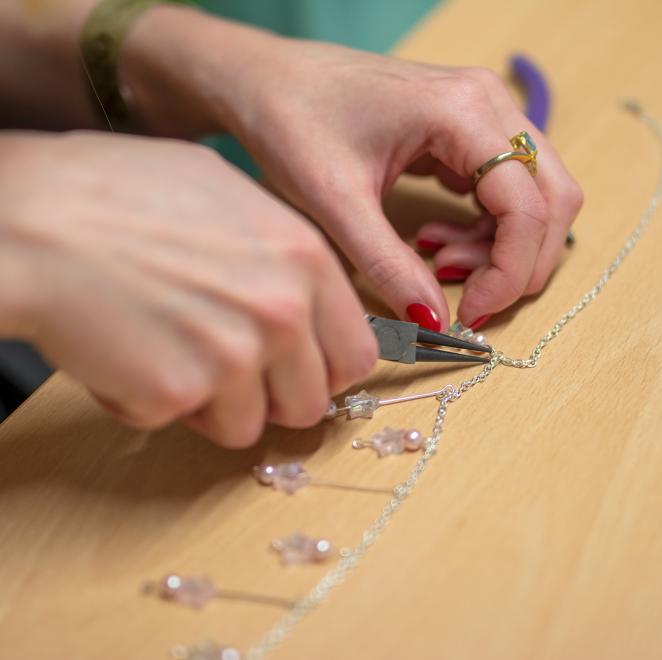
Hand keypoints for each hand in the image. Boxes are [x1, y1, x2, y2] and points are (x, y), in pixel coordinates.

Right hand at [0, 132, 376, 445]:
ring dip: (211, 404)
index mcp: (306, 259)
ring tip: (166, 348)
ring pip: (248, 426)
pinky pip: (181, 423)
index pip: (356, 354)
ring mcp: (234, 356)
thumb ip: (286, 258)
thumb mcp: (229, 196)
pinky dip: (151, 401)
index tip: (299, 372)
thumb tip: (310, 303)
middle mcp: (283, 311)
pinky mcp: (179, 393)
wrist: (33, 217)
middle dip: (271, 398)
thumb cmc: (120, 193)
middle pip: (309, 404)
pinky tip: (124, 350)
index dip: (323, 370)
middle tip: (225, 368)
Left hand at [119, 7, 582, 330]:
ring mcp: (484, 114)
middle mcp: (489, 104)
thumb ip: (387, 264)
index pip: (527, 205)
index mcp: (462, 110)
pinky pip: (507, 193)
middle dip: (521, 263)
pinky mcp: (470, 132)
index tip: (471, 312)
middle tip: (468, 300)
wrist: (264, 82)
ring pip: (536, 199)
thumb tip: (433, 321)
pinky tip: (434, 243)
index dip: (511, 271)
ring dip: (501, 248)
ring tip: (434, 261)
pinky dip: (485, 232)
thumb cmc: (292, 122)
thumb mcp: (335, 203)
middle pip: (553, 200)